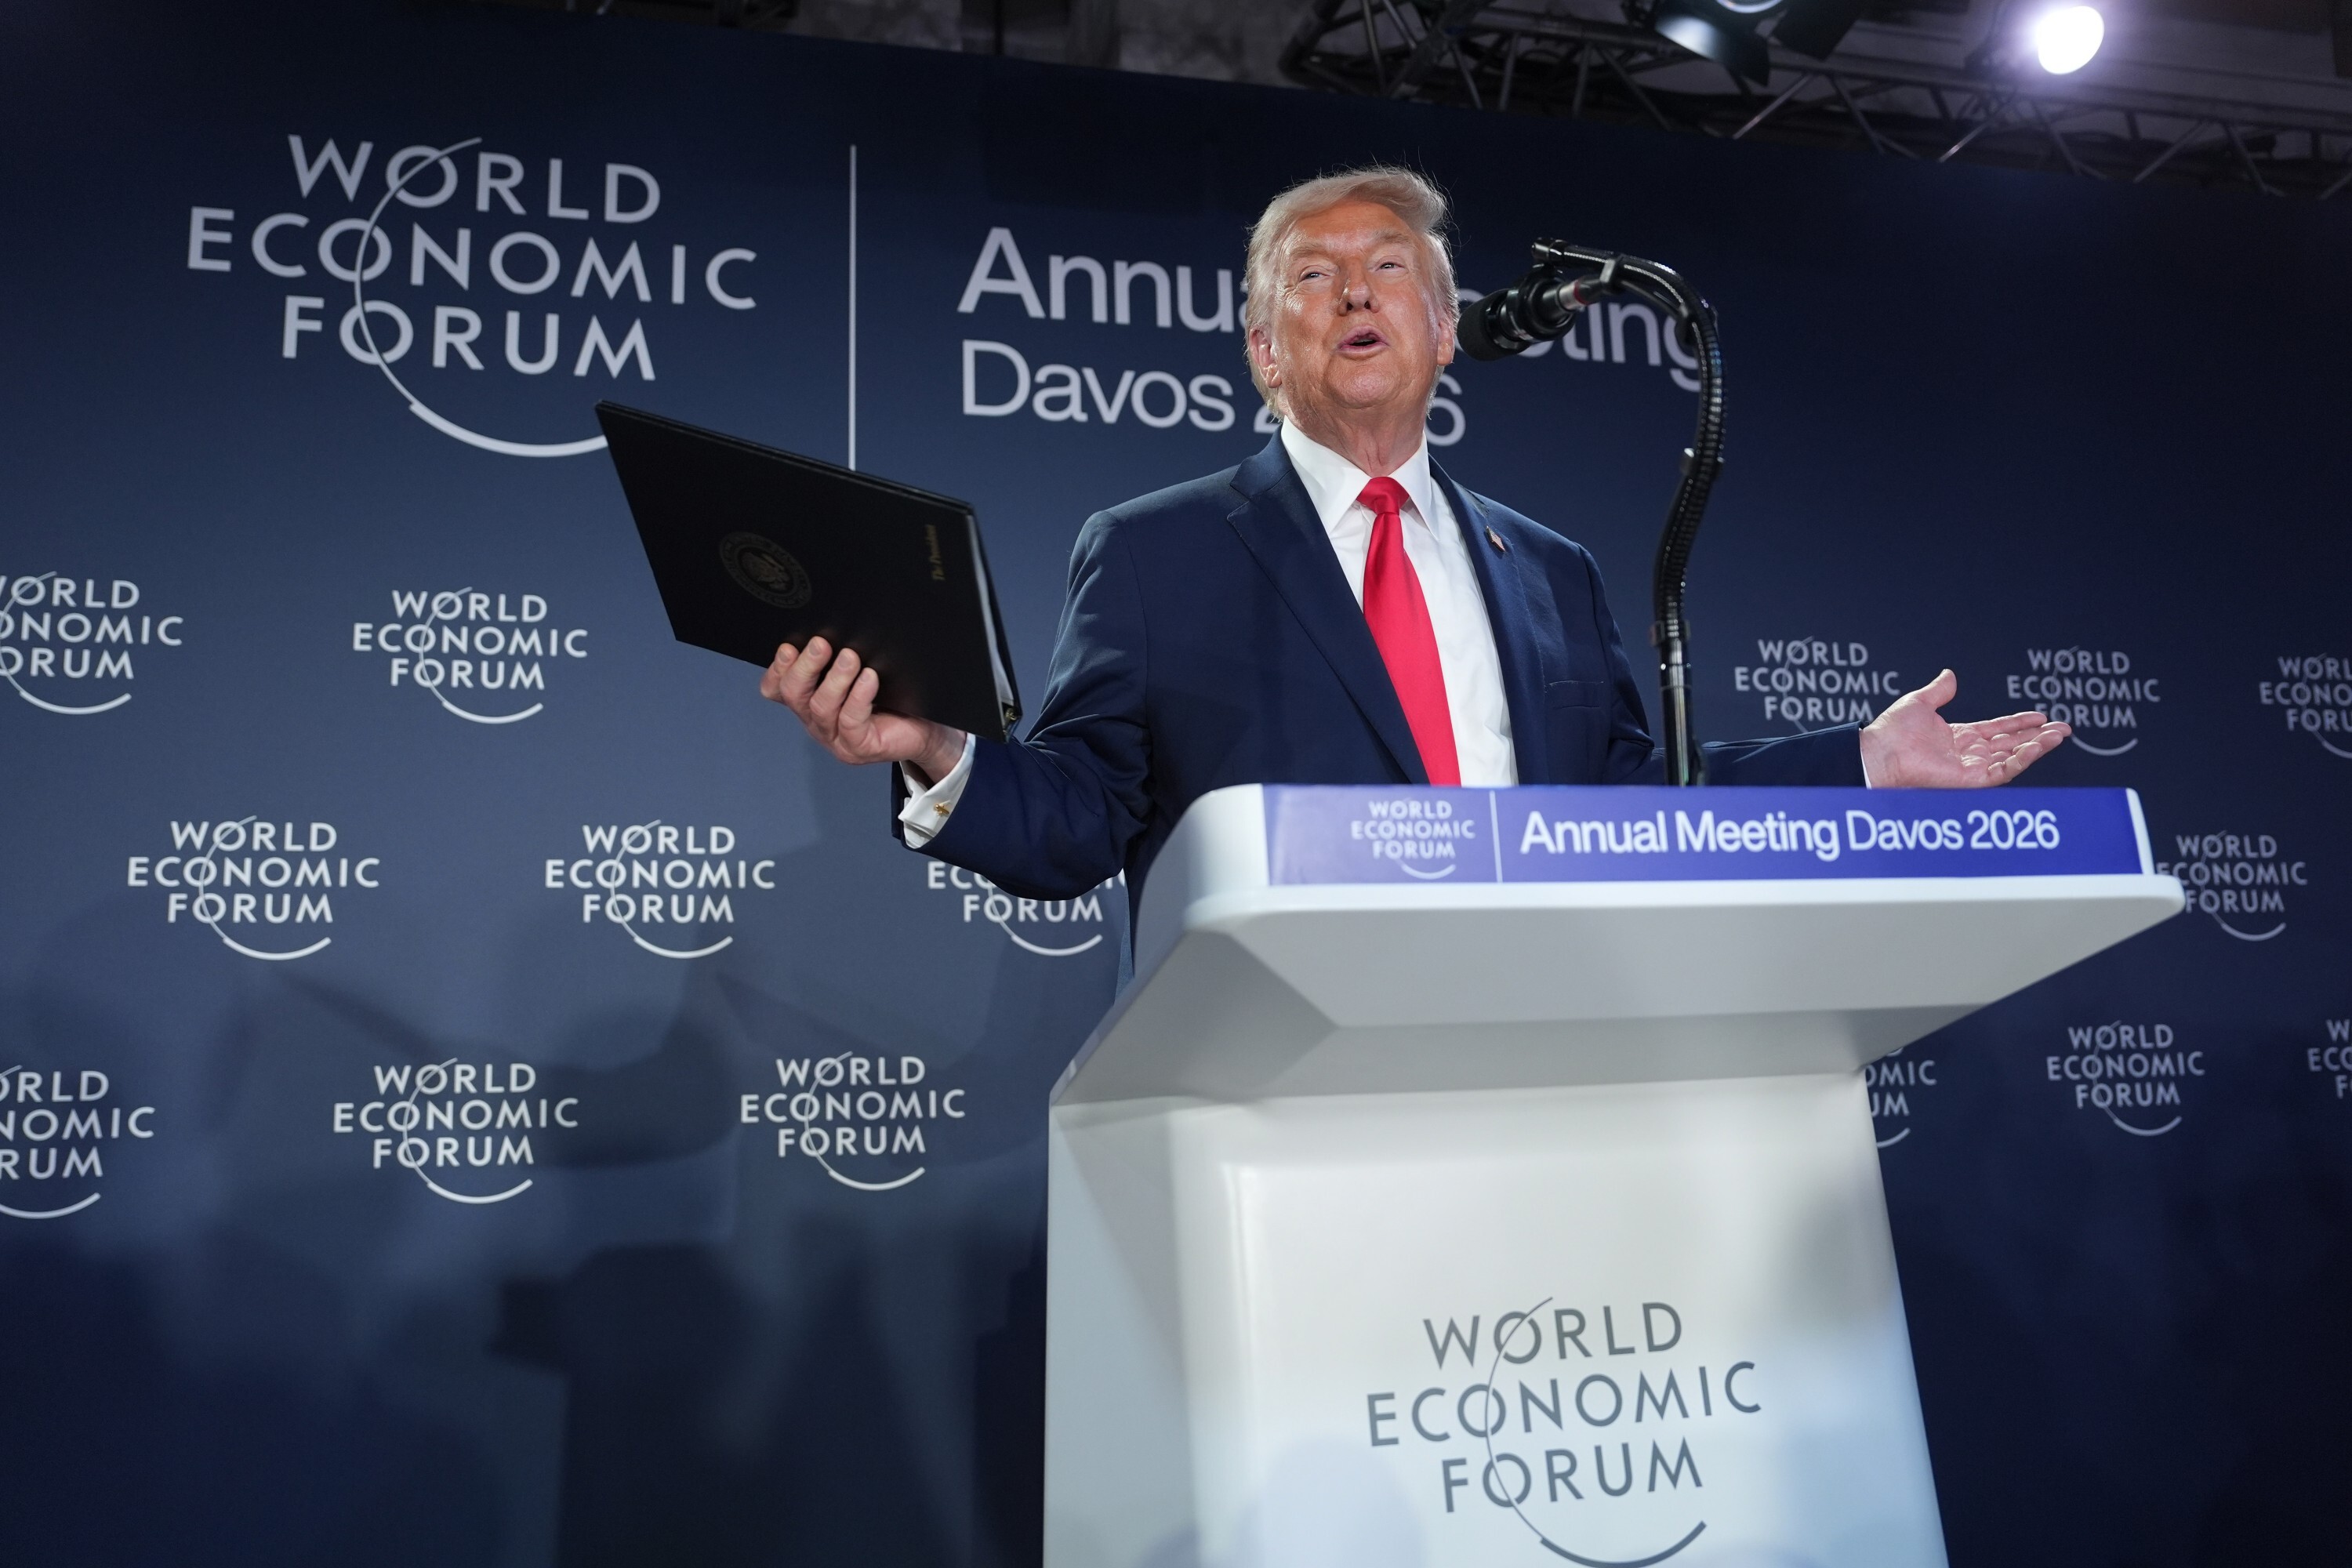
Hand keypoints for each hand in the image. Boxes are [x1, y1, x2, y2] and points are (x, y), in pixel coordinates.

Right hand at [759, 638, 967, 783]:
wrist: (926, 730)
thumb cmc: (893, 698)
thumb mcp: (861, 672)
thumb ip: (841, 657)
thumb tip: (835, 626)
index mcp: (811, 702)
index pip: (777, 689)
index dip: (777, 669)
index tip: (789, 647)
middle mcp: (818, 721)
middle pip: (794, 695)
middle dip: (804, 667)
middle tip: (820, 644)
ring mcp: (837, 738)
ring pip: (821, 708)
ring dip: (835, 678)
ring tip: (850, 657)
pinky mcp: (859, 747)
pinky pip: (852, 721)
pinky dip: (858, 696)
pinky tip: (870, 678)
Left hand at [1859, 669, 2069, 787]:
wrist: (1879, 751)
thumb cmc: (1890, 732)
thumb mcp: (1919, 702)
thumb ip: (1939, 690)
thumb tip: (1949, 675)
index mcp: (1958, 736)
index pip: (1998, 729)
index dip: (2020, 722)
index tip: (2040, 716)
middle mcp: (1968, 753)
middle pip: (2012, 743)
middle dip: (2038, 736)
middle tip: (2063, 728)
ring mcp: (1971, 767)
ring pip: (2014, 757)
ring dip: (2038, 746)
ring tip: (2059, 734)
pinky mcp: (1972, 779)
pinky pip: (2004, 770)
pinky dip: (2023, 758)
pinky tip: (2039, 745)